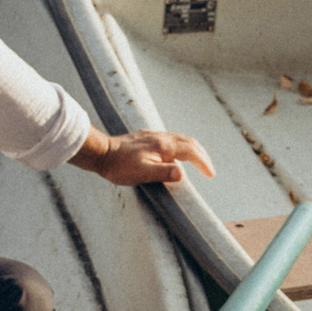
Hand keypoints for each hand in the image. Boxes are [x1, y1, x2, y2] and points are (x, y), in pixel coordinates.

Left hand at [72, 128, 216, 186]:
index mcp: (163, 146)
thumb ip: (162, 173)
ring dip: (193, 149)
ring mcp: (153, 136)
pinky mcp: (146, 137)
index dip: (203, 162)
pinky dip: (180, 146)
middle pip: (189, 142)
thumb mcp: (141, 174)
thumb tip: (182, 174)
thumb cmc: (119, 166)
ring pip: (180, 139)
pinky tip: (175, 154)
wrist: (100, 152)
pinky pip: (170, 139)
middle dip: (202, 155)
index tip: (210, 174)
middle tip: (208, 169)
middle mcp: (161, 137)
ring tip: (198, 161)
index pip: (191, 152)